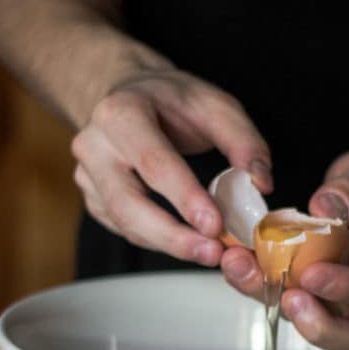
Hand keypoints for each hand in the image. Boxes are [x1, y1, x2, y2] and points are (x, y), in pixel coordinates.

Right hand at [71, 67, 271, 264]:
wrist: (129, 96)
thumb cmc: (171, 101)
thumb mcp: (214, 104)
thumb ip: (243, 141)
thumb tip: (261, 183)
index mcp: (121, 113)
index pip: (153, 162)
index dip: (185, 198)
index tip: (214, 225)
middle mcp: (94, 145)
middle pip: (128, 204)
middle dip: (172, 236)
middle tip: (211, 253)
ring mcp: (87, 175)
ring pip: (124, 223)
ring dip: (168, 244)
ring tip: (207, 253)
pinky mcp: (93, 199)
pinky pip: (125, 229)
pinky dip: (157, 240)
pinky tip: (184, 241)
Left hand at [221, 149, 348, 349]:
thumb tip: (326, 207)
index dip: (347, 288)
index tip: (312, 274)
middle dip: (320, 327)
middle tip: (287, 298)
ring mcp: (343, 308)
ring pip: (316, 329)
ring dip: (275, 305)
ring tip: (243, 270)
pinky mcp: (311, 302)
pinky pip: (286, 306)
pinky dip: (258, 287)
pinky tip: (237, 261)